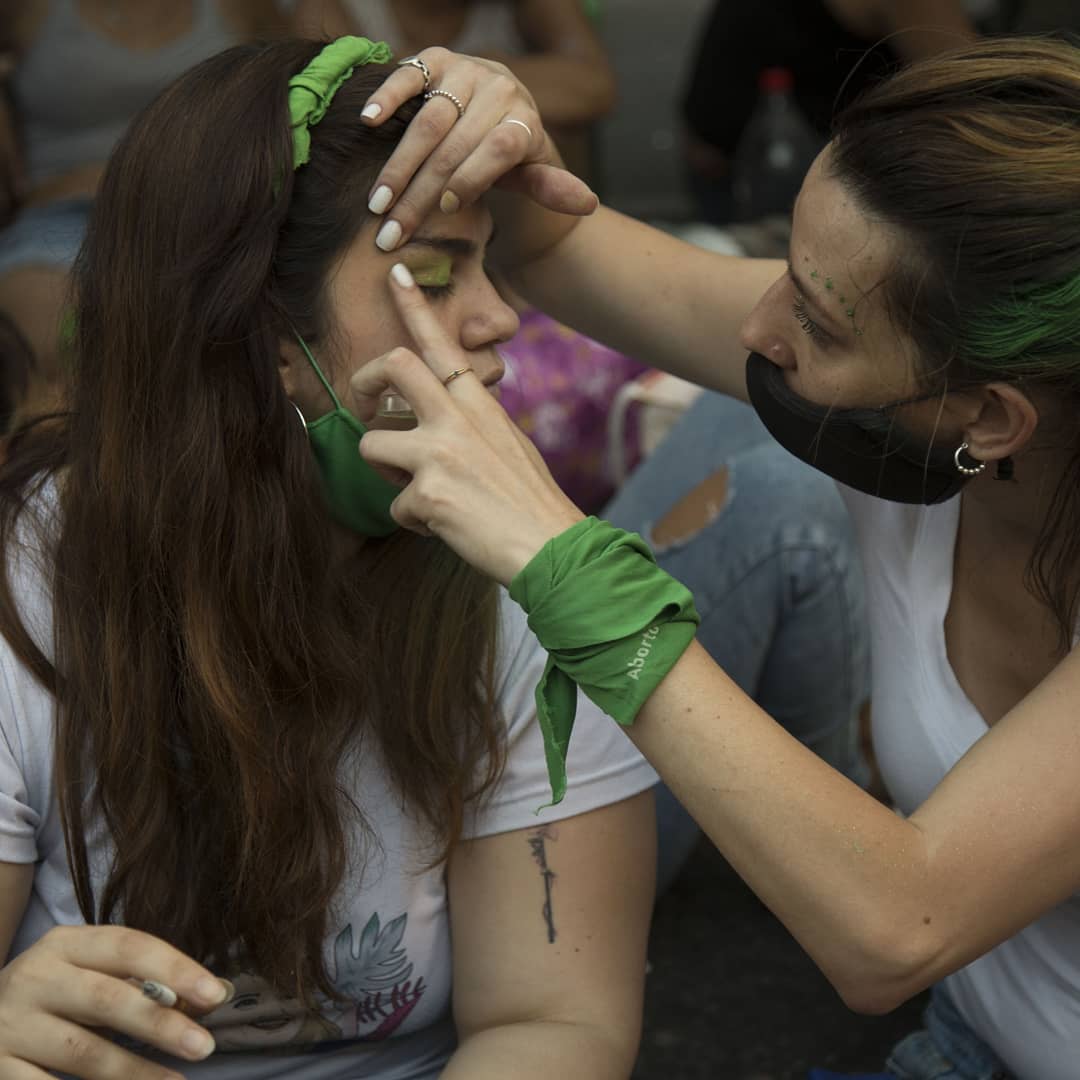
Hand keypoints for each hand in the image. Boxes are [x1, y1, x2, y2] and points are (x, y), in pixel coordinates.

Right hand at [0, 924, 229, 1077]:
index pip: (129, 947)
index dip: (175, 969)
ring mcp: (11, 1025)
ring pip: (80, 1052)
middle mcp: (35, 977)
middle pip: (107, 999)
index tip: (215, 995)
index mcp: (66, 944)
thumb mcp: (93, 973)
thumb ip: (147, 981)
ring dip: (134, 1073)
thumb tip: (216, 994)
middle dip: (160, 1025)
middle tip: (204, 1046)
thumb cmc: (57, 994)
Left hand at [351, 264, 583, 585]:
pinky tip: (446, 527)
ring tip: (422, 494)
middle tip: (365, 404)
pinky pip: (394, 506)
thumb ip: (472, 426)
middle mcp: (457, 418)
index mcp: (480, 404)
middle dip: (363, 380)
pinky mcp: (428, 493)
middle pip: (392, 365)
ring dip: (386, 474)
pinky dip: (414, 521)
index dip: (414, 306)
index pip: (441, 344)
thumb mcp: (508, 445)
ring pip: (372, 444)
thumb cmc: (531, 501)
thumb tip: (435, 428)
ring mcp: (440, 453)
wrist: (552, 546)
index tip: (395, 275)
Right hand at [359, 48, 596, 251]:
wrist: (499, 105)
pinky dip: (388, 95)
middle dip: (421, 193)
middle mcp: (498, 89)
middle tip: (393, 232)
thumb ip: (551, 187)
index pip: (498, 150)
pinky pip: (409, 75)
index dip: (473, 178)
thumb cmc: (510, 154)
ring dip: (398, 165)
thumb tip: (587, 204)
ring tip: (376, 203)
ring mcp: (465, 70)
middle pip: (455, 146)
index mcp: (523, 120)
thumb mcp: (532, 174)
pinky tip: (368, 122)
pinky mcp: (436, 58)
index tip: (448, 208)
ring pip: (428, 121)